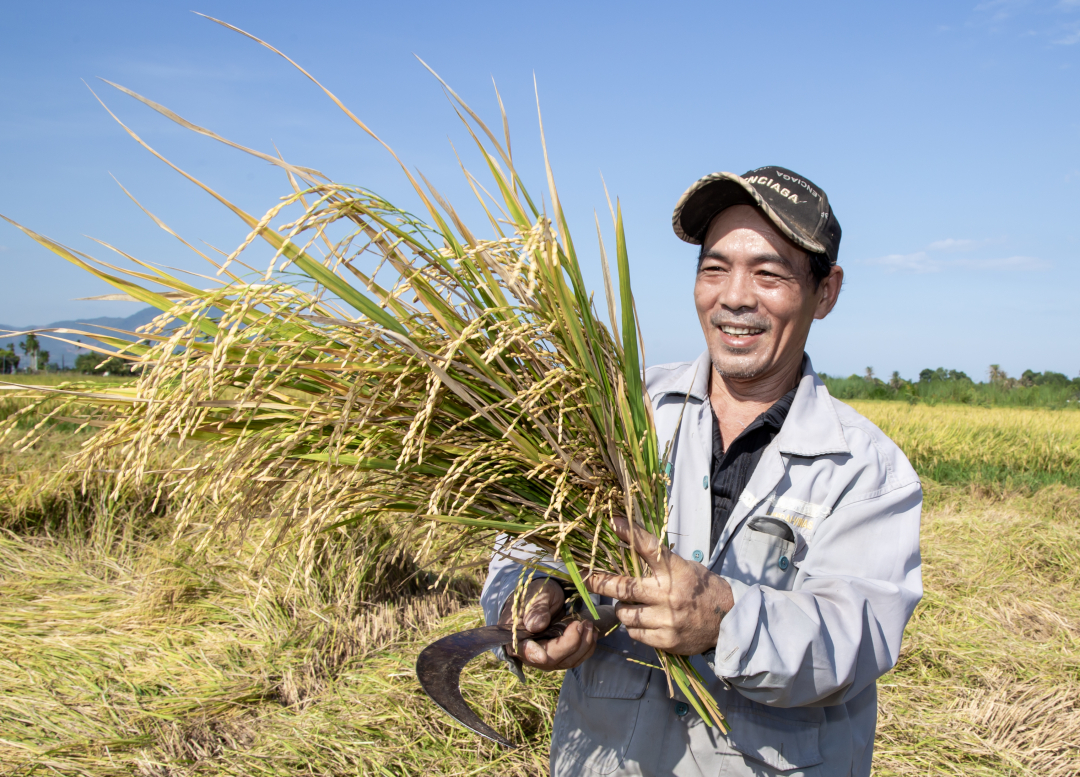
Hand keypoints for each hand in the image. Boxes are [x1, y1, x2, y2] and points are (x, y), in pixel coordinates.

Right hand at [498, 576, 596, 670]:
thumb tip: (535, 626)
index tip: (542, 656)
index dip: (533, 653)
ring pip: (566, 661)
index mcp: (517, 637)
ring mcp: (547, 657)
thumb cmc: (536, 594)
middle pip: (551, 658)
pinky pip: (575, 659)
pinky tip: (591, 633)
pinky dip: (586, 648)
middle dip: (570, 643)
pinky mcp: (560, 657)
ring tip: (588, 624)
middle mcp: (530, 653)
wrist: (545, 597)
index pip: (523, 649)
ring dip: (582, 646)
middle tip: (581, 624)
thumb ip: (535, 609)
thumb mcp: (536, 595)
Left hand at [584, 517, 733, 655]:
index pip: (650, 548)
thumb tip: (630, 543)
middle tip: (584, 577)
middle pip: (623, 587)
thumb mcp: (686, 567)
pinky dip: (634, 627)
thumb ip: (661, 562)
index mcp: (676, 571)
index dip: (631, 534)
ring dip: (623, 608)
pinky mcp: (666, 640)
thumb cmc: (703, 590)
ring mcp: (667, 619)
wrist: (728, 622)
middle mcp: (669, 594)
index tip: (613, 523)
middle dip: (599, 582)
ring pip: (625, 613)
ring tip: (631, 605)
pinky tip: (644, 622)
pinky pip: (635, 633)